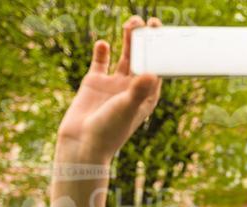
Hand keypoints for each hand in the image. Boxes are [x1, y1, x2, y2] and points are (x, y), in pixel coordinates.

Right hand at [56, 16, 162, 164]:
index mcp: (146, 97)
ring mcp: (113, 85)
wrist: (82, 144)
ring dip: (128, 41)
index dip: (162, 52)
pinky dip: (102, 52)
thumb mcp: (127, 109)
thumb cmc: (110, 131)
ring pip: (124, 57)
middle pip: (142, 59)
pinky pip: (100, 63)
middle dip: (146, 41)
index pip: (158, 69)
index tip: (165, 34)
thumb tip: (151, 73)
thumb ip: (138, 91)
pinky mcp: (94, 83)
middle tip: (150, 22)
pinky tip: (104, 43)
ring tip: (132, 23)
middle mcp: (132, 89)